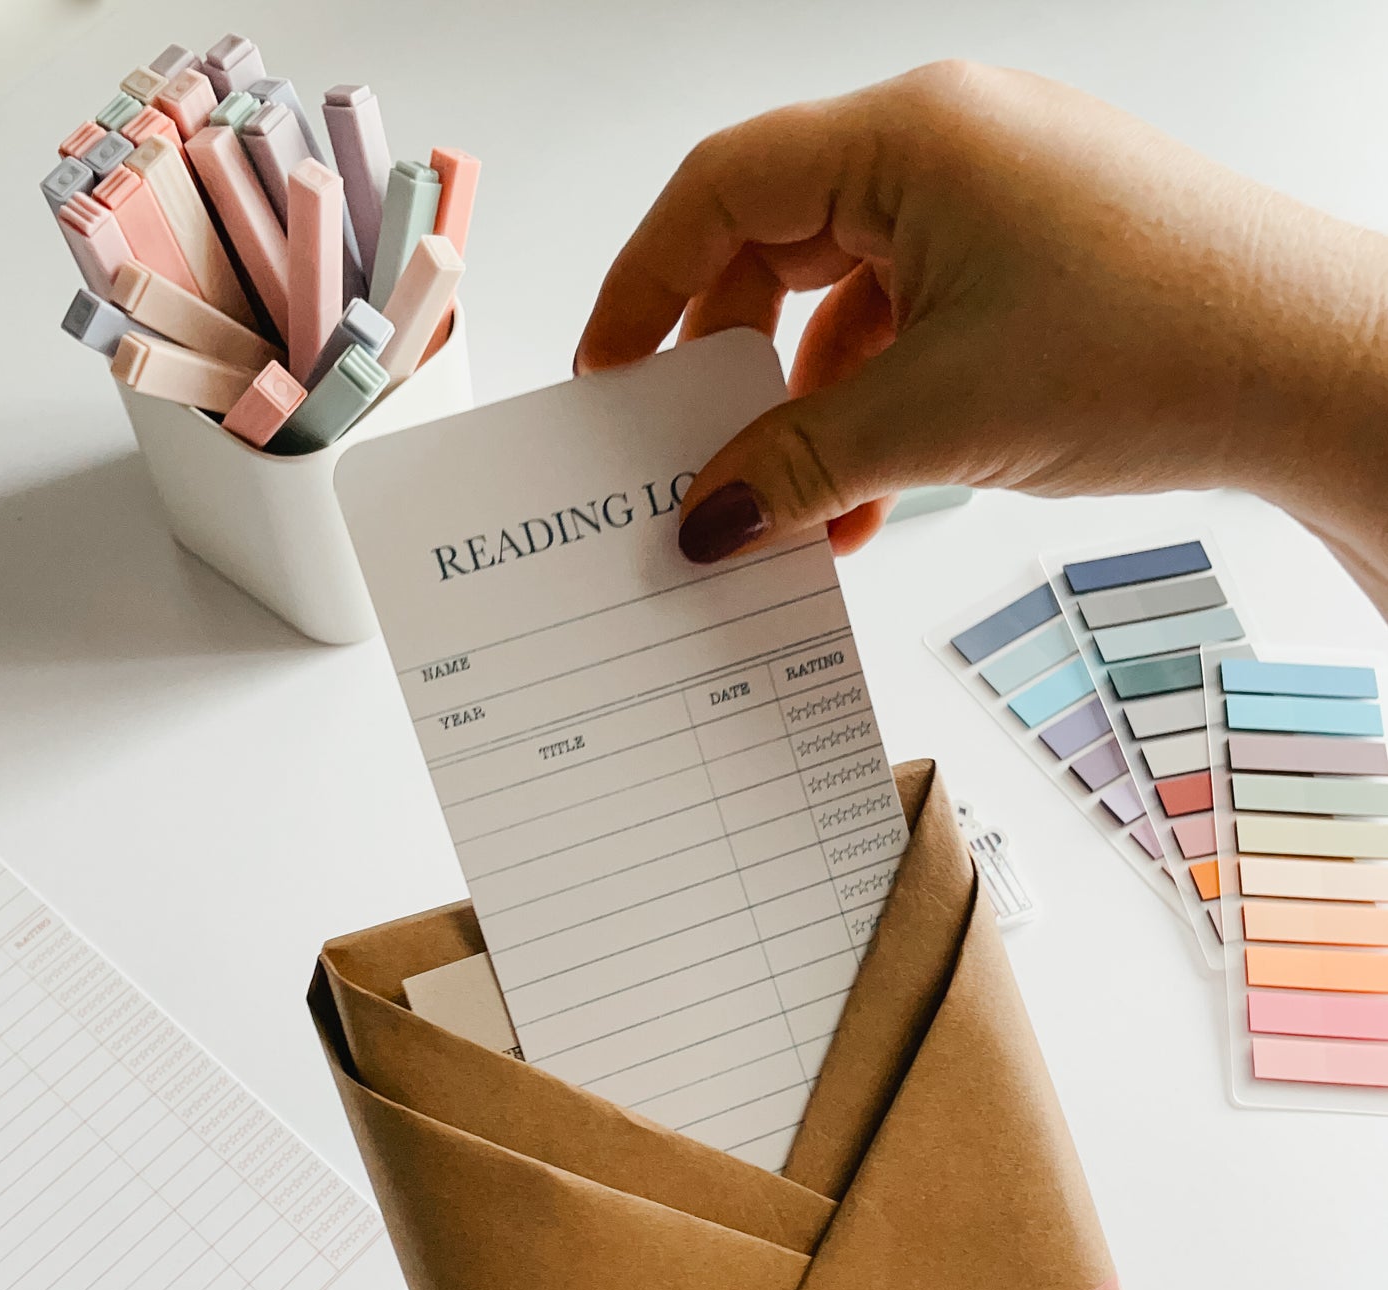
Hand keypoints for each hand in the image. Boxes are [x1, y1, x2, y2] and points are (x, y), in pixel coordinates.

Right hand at [575, 63, 1387, 600]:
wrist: (1318, 370)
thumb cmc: (1160, 345)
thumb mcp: (937, 418)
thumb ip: (795, 465)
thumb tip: (702, 520)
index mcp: (907, 135)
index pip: (720, 190)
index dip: (644, 289)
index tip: (607, 384)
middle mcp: (945, 146)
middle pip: (775, 243)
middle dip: (728, 368)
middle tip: (690, 460)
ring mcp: (994, 200)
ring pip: (845, 300)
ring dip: (808, 413)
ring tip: (796, 516)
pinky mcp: (1032, 258)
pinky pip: (913, 327)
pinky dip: (877, 411)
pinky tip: (866, 501)